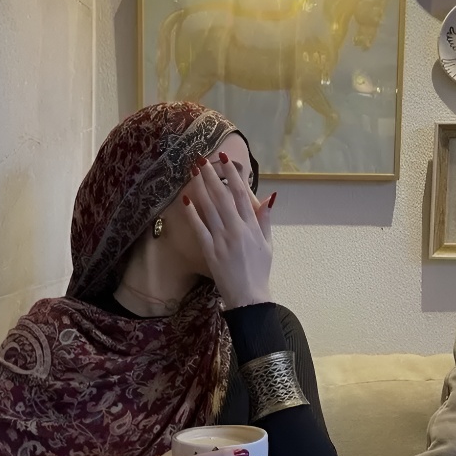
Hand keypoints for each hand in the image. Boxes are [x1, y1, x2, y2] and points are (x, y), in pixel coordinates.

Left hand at [183, 154, 275, 309]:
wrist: (249, 296)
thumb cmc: (259, 270)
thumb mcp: (268, 244)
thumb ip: (265, 219)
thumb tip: (270, 197)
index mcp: (252, 226)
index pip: (241, 194)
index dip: (232, 175)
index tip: (224, 159)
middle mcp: (237, 229)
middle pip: (222, 196)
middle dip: (211, 176)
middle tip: (202, 159)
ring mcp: (222, 239)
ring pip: (209, 208)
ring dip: (200, 188)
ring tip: (193, 172)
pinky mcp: (210, 250)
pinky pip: (199, 228)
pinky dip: (192, 213)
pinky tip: (186, 200)